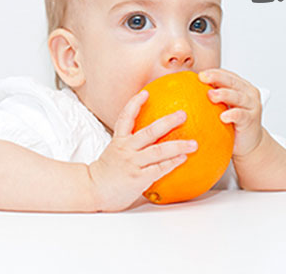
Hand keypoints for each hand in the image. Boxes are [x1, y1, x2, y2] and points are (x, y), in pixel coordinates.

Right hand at [88, 90, 197, 211]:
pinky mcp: (138, 178)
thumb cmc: (107, 172)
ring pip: (158, 151)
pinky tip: (183, 158)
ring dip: (178, 146)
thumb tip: (150, 136)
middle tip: (183, 114)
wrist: (93, 191)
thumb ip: (130, 145)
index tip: (146, 93)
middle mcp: (125, 149)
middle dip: (168, 122)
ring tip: (193, 143)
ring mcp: (132, 163)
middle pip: (149, 132)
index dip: (135, 104)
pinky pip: (159, 169)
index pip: (125, 117)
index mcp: (118, 141)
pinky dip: (172, 163)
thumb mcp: (115, 152)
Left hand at [198, 68, 263, 157]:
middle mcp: (248, 93)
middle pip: (232, 81)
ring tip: (211, 95)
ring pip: (238, 96)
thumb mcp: (220, 107)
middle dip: (217, 77)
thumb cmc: (232, 122)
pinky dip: (232, 114)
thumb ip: (210, 97)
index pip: (226, 75)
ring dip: (224, 94)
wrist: (248, 143)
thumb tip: (183, 90)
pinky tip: (223, 117)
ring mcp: (251, 105)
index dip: (213, 73)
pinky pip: (241, 115)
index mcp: (240, 86)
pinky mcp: (251, 120)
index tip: (199, 74)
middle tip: (202, 77)